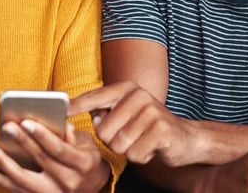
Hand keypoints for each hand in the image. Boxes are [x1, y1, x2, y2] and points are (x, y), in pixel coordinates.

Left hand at [0, 120, 109, 192]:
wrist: (93, 188)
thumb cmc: (88, 161)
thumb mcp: (87, 144)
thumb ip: (72, 134)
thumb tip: (59, 122)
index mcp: (82, 164)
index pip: (59, 149)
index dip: (42, 136)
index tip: (26, 122)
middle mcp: (68, 182)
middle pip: (40, 160)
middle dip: (22, 141)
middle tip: (7, 126)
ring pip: (23, 179)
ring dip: (3, 161)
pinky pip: (18, 190)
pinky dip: (1, 181)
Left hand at [69, 81, 196, 166]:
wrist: (186, 138)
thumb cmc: (148, 127)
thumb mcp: (125, 113)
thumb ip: (104, 112)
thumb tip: (82, 114)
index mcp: (126, 89)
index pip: (95, 97)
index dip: (77, 106)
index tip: (62, 111)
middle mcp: (138, 95)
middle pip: (103, 131)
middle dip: (112, 141)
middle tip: (130, 136)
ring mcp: (151, 111)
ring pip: (118, 145)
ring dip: (127, 150)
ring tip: (141, 141)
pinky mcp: (161, 130)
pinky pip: (134, 154)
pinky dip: (140, 157)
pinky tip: (151, 148)